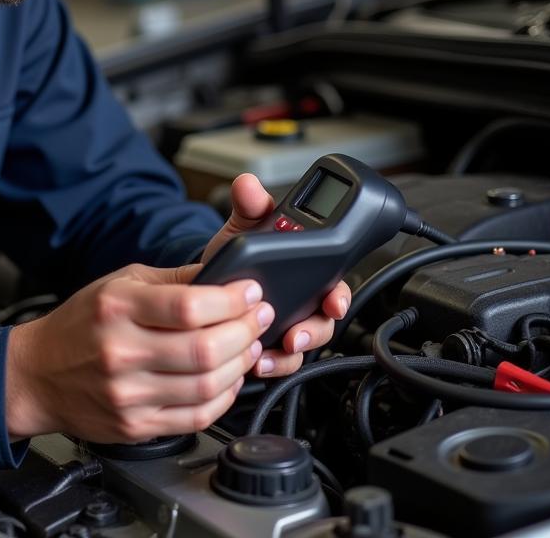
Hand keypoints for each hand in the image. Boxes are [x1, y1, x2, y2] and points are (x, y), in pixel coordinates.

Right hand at [5, 263, 271, 442]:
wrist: (37, 374)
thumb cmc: (80, 324)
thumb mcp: (119, 284)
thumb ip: (172, 282)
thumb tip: (223, 276)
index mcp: (117, 308)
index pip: (188, 306)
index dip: (231, 301)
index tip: (250, 293)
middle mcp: (121, 351)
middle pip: (203, 349)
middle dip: (244, 332)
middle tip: (259, 319)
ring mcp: (129, 393)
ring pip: (206, 387)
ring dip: (240, 366)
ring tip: (247, 347)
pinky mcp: (136, 425)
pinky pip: (196, 417)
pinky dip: (223, 398)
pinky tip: (228, 379)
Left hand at [201, 173, 351, 378]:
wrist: (210, 279)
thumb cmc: (237, 254)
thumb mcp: (243, 227)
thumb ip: (250, 205)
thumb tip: (248, 185)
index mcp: (307, 269)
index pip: (335, 285)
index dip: (339, 296)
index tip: (332, 301)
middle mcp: (303, 300)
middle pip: (323, 322)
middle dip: (314, 332)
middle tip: (296, 336)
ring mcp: (287, 325)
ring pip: (303, 346)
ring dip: (290, 354)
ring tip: (268, 354)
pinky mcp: (268, 345)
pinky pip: (280, 362)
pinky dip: (270, 364)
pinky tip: (256, 361)